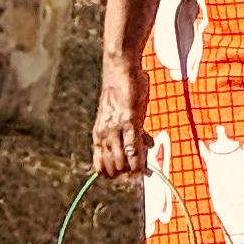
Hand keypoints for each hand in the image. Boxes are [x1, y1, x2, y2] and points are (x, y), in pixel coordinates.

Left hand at [93, 52, 149, 177]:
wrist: (120, 69)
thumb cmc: (121, 90)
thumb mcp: (118, 115)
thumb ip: (126, 131)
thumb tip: (144, 144)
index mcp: (99, 134)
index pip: (100, 168)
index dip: (113, 174)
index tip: (126, 171)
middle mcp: (104, 134)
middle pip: (111, 169)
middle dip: (125, 173)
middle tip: (138, 165)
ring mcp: (115, 129)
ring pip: (120, 164)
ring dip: (133, 169)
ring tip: (142, 164)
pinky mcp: (129, 121)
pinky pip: (132, 149)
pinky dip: (138, 162)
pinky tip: (143, 166)